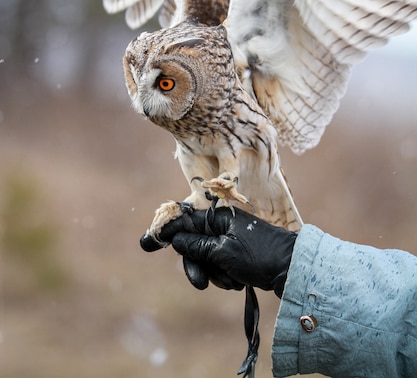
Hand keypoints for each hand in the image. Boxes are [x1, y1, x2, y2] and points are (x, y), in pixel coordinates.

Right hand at [140, 207, 296, 296]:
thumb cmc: (259, 256)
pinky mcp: (238, 255)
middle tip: (200, 283)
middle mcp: (223, 225)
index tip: (146, 242)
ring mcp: (231, 240)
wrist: (293, 270)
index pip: (185, 221)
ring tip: (232, 280)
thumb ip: (197, 245)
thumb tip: (175, 238)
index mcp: (219, 217)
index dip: (167, 232)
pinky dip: (225, 276)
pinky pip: (220, 266)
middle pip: (194, 243)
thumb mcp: (223, 252)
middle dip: (196, 264)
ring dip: (214, 273)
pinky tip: (238, 281)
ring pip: (206, 258)